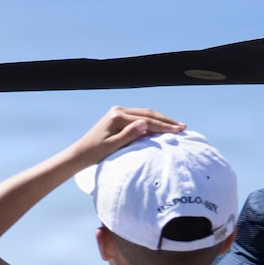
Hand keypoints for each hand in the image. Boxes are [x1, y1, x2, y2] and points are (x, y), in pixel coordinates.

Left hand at [68, 106, 185, 168]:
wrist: (80, 153)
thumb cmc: (95, 153)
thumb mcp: (112, 146)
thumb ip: (129, 135)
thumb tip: (145, 123)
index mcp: (117, 116)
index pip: (146, 120)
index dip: (163, 126)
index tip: (179, 131)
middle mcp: (118, 111)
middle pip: (148, 113)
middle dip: (166, 121)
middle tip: (183, 127)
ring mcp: (119, 112)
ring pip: (145, 113)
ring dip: (161, 120)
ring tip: (177, 126)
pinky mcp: (119, 117)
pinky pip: (140, 117)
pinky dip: (152, 121)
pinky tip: (162, 126)